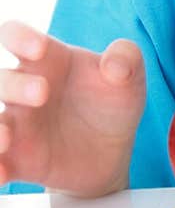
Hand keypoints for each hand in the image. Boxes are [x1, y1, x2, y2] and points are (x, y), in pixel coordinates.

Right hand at [0, 21, 144, 196]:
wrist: (112, 152)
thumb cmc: (112, 103)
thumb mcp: (129, 78)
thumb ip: (127, 58)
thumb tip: (114, 64)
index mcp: (46, 60)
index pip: (14, 35)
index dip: (19, 37)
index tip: (40, 49)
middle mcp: (22, 90)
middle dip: (14, 84)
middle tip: (42, 94)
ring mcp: (16, 125)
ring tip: (7, 137)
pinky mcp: (17, 159)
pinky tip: (3, 173)